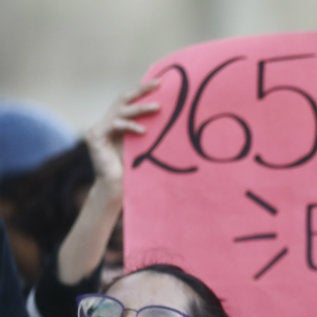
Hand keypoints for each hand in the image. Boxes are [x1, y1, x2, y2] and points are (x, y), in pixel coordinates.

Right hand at [57, 81, 158, 285]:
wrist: (118, 189)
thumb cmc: (135, 171)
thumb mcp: (146, 146)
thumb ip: (154, 132)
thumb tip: (178, 121)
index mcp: (118, 123)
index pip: (130, 101)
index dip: (144, 91)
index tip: (162, 83)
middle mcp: (106, 122)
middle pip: (124, 98)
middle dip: (141, 90)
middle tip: (158, 84)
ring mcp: (99, 128)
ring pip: (121, 110)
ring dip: (141, 109)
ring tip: (158, 108)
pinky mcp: (95, 136)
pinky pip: (115, 125)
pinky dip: (130, 127)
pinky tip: (143, 132)